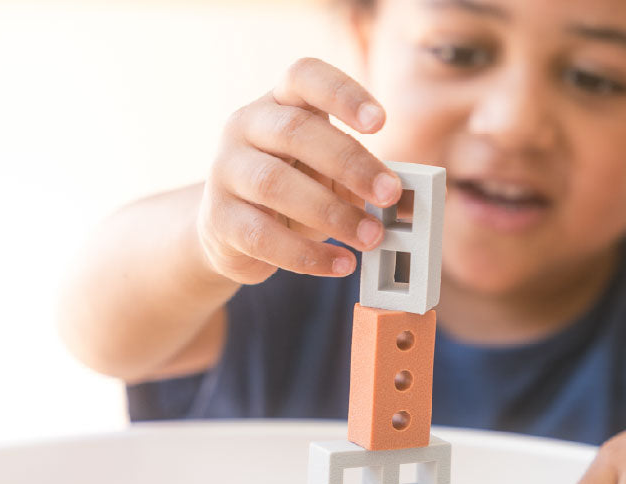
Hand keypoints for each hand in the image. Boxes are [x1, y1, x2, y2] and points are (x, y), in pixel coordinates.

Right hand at [196, 58, 402, 285]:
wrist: (230, 232)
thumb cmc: (291, 192)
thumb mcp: (325, 174)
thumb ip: (360, 177)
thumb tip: (406, 200)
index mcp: (278, 103)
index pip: (304, 76)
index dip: (343, 94)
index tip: (381, 123)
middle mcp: (245, 126)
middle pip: (296, 132)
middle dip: (350, 164)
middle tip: (389, 195)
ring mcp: (225, 171)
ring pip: (275, 185)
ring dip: (331, 214)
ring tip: (371, 238)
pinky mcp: (219, 218)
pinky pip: (263, 237)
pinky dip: (308, 256)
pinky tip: (342, 264)